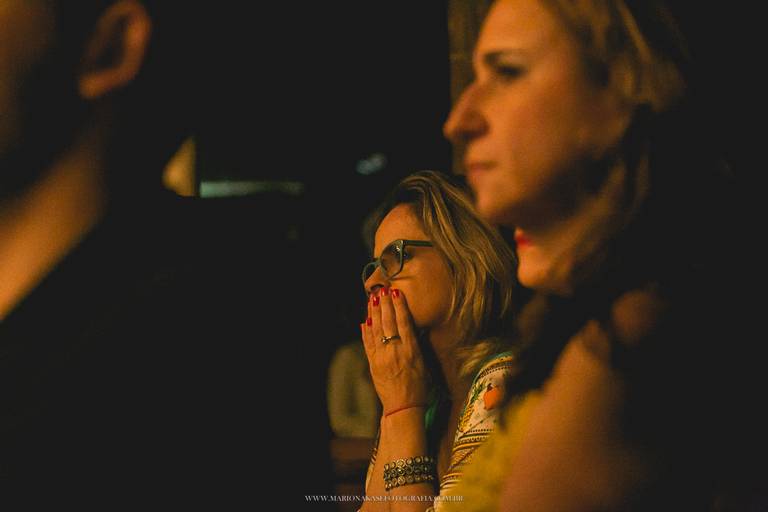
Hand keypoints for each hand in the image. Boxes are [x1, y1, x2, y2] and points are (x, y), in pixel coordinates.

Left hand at [361, 288, 428, 415]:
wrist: (403, 406)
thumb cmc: (419, 386)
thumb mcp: (423, 363)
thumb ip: (415, 345)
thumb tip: (410, 328)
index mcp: (410, 350)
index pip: (403, 322)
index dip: (399, 306)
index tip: (396, 293)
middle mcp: (395, 351)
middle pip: (388, 322)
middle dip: (384, 304)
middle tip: (382, 290)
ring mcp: (381, 357)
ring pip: (376, 330)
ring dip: (373, 313)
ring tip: (372, 300)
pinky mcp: (372, 363)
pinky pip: (368, 343)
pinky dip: (366, 331)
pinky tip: (365, 321)